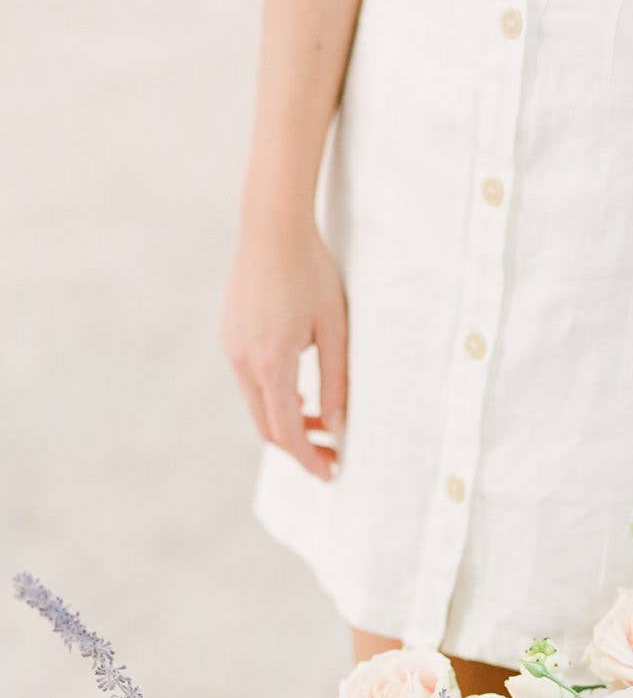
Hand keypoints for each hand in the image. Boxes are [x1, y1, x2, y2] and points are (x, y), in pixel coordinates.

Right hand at [220, 212, 346, 481]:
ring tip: (322, 424)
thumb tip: (336, 426)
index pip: (287, 431)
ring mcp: (230, 347)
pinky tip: (300, 396)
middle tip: (332, 454)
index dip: (309, 459)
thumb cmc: (311, 272)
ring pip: (257, 405)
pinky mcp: (229, 336)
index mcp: (271, 362)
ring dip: (287, 422)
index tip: (331, 474)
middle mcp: (242, 360)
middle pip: (267, 427)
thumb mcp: (335, 330)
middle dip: (299, 447)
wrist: (271, 223)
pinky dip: (275, 399)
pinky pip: (251, 383)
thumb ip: (337, 382)